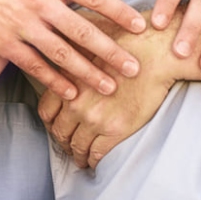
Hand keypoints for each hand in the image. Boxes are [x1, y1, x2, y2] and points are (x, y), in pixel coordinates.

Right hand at [0, 0, 145, 100]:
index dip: (117, 11)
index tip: (138, 26)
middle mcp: (37, 0)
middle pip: (82, 30)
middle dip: (111, 51)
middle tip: (134, 67)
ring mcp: (20, 24)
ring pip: (62, 53)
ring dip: (88, 73)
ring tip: (109, 87)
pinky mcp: (3, 42)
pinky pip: (34, 65)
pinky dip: (54, 80)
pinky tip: (71, 91)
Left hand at [37, 18, 178, 168]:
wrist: (155, 52)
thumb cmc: (125, 39)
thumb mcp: (87, 37)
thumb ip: (70, 45)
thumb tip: (59, 41)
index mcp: (66, 80)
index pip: (46, 111)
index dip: (50, 122)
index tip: (56, 126)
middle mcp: (75, 101)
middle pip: (59, 131)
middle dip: (62, 141)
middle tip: (68, 145)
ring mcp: (93, 118)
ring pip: (76, 146)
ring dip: (76, 155)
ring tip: (80, 158)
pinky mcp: (115, 130)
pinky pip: (96, 154)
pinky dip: (92, 161)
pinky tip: (94, 163)